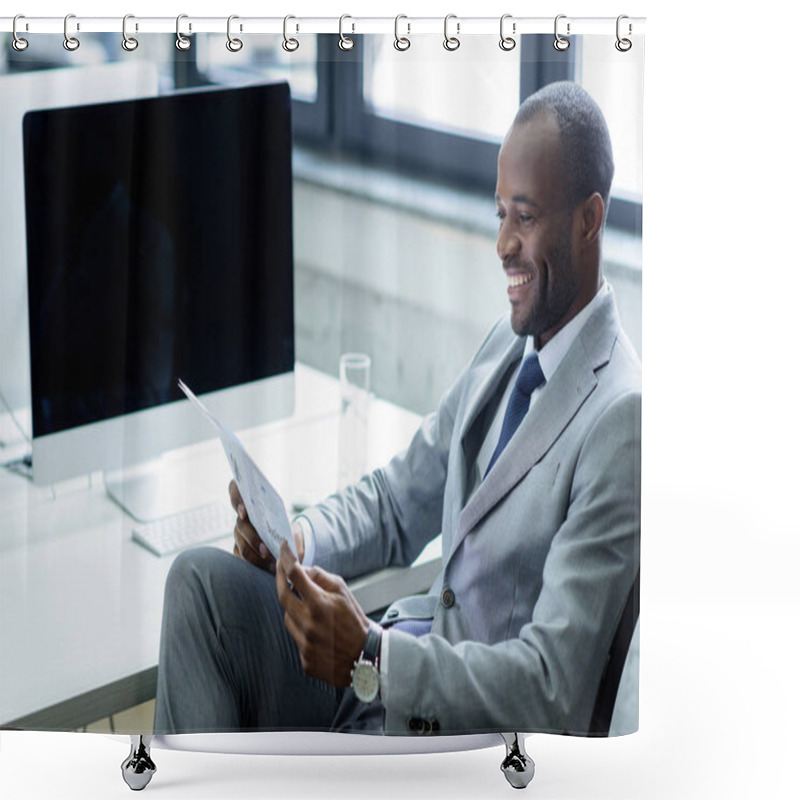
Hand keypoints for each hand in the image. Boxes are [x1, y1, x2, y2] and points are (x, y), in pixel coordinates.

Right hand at [229, 480, 304, 572]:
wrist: (292, 544)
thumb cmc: (290, 531)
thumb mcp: (293, 527)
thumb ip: (288, 531)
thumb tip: (284, 541)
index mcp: (253, 503)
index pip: (235, 490)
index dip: (236, 499)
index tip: (244, 511)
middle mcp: (243, 517)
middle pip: (240, 525)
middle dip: (253, 538)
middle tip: (265, 549)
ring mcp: (239, 534)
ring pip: (241, 545)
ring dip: (255, 556)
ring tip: (271, 563)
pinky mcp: (239, 550)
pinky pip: (241, 558)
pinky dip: (255, 564)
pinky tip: (268, 569)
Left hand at [276, 542, 369, 686]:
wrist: (365, 656)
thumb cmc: (355, 621)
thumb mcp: (344, 592)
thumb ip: (321, 577)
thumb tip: (302, 570)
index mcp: (320, 604)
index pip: (295, 575)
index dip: (287, 558)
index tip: (283, 548)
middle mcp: (309, 624)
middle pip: (282, 595)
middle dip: (279, 578)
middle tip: (280, 567)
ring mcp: (305, 643)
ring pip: (287, 617)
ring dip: (293, 608)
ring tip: (308, 608)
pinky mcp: (304, 659)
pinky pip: (295, 637)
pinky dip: (301, 629)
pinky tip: (316, 631)